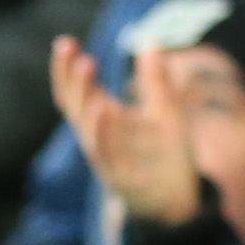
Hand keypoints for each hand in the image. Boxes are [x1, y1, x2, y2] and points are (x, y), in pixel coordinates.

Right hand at [51, 33, 205, 226]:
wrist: (179, 201)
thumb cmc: (165, 155)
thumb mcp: (165, 113)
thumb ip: (155, 82)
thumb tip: (150, 44)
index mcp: (101, 121)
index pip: (74, 92)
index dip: (65, 69)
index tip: (66, 43)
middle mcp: (97, 138)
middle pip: (75, 106)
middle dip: (73, 79)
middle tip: (77, 53)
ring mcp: (107, 158)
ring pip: (87, 127)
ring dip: (85, 98)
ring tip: (86, 68)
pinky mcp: (121, 177)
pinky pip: (107, 153)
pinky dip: (102, 132)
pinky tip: (104, 109)